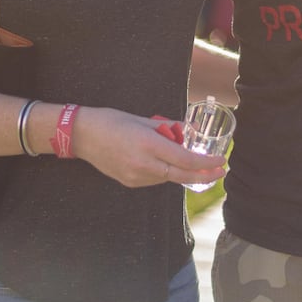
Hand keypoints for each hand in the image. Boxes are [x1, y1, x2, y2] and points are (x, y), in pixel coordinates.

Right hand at [72, 107, 225, 188]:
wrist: (81, 136)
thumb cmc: (110, 121)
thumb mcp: (141, 119)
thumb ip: (167, 127)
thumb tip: (188, 130)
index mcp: (147, 144)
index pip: (184, 159)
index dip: (205, 163)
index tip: (219, 161)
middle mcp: (143, 164)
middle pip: (181, 175)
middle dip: (204, 175)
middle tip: (220, 172)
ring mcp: (135, 176)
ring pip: (169, 178)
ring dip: (182, 171)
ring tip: (188, 159)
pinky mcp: (130, 182)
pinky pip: (155, 180)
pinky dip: (166, 172)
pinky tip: (166, 163)